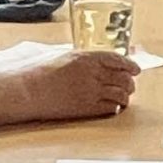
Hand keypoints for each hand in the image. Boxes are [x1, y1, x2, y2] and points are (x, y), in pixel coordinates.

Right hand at [19, 49, 135, 119]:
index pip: (117, 59)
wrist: (27, 90)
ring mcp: (90, 91)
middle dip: (129, 82)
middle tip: (129, 85)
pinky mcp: (86, 108)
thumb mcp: (60, 54)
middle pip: (123, 77)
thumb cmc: (38, 71)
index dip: (130, 65)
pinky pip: (110, 108)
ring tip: (122, 98)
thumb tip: (89, 59)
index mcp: (85, 57)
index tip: (135, 69)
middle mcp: (92, 73)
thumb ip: (78, 57)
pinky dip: (115, 107)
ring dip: (125, 96)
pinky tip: (111, 107)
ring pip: (121, 94)